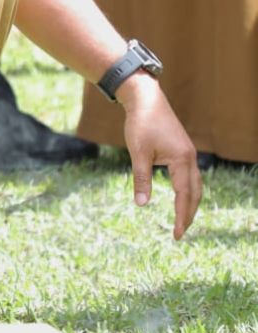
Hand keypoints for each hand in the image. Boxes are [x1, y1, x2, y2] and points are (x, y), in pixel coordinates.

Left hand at [118, 75, 201, 239]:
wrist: (145, 99)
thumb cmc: (140, 124)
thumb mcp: (138, 153)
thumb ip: (141, 179)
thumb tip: (142, 204)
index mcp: (181, 160)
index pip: (184, 195)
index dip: (181, 216)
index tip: (176, 234)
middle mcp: (190, 158)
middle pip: (194, 193)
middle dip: (188, 214)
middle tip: (179, 233)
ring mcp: (188, 153)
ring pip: (194, 185)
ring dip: (189, 203)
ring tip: (181, 219)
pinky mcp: (182, 150)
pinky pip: (189, 176)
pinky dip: (187, 190)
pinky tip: (180, 196)